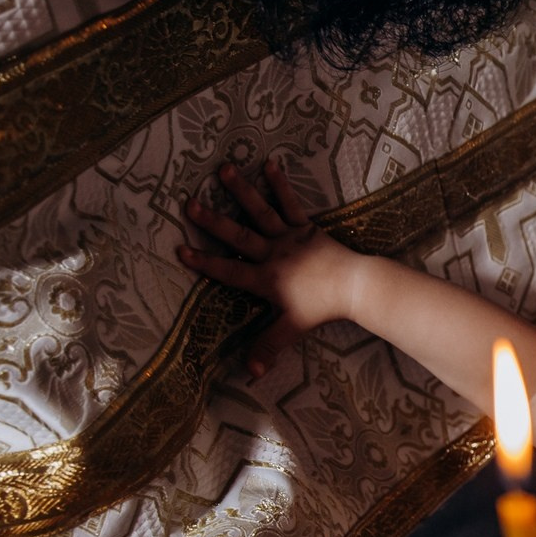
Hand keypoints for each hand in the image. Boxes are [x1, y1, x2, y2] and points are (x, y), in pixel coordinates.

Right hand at [177, 162, 358, 375]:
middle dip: (212, 222)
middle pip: (238, 237)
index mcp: (266, 280)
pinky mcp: (306, 227)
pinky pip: (290, 203)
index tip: (180, 250)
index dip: (204, 263)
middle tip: (190, 204)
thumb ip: (268, 347)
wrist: (355, 287)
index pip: (229, 272)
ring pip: (260, 212)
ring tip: (224, 169)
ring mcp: (289, 238)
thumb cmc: (322, 309)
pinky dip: (280, 184)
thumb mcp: (292, 329)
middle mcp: (272, 255)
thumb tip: (249, 373)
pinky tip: (270, 163)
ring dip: (242, 191)